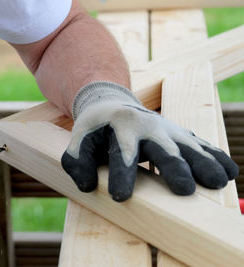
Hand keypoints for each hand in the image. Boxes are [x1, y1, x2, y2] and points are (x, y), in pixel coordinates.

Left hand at [61, 81, 238, 201]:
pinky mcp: (179, 134)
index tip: (119, 196)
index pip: (120, 154)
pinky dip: (215, 157)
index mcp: (119, 128)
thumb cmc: (95, 131)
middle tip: (183, 190)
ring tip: (217, 182)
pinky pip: (200, 144)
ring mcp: (166, 130)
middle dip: (173, 168)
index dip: (119, 175)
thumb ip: (76, 162)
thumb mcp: (78, 141)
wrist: (113, 105)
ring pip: (187, 147)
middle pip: (162, 149)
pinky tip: (228, 172)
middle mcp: (147, 126)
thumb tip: (87, 186)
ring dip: (203, 164)